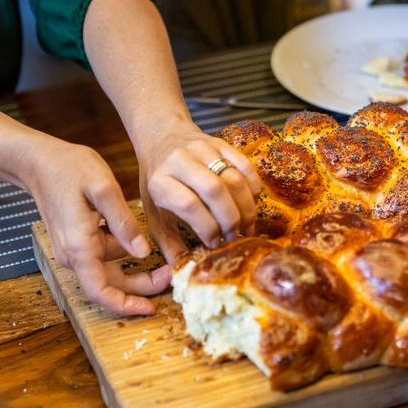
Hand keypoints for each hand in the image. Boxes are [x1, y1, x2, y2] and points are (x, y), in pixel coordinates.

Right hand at [23, 141, 170, 314]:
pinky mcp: (77, 242)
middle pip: (111, 284)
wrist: (39, 161)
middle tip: (171, 273)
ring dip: (134, 264)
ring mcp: (73, 250)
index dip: (125, 305)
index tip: (150, 308)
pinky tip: (133, 233)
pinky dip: (122, 250)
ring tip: (158, 246)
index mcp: (79, 246)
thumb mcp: (104, 189)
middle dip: (142, 284)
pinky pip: (103, 254)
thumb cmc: (69, 168)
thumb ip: (124, 223)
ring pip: (110, 268)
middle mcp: (73, 255)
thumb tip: (143, 253)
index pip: (100, 291)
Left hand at [137, 127, 260, 263]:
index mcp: (160, 181)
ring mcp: (202, 149)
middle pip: (214, 191)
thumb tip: (182, 269)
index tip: (214, 243)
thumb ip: (168, 243)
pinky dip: (253, 188)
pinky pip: (246, 165)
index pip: (188, 204)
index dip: (206, 227)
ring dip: (245, 207)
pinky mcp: (221, 143)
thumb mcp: (154, 213)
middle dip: (230, 219)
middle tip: (234, 236)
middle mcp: (180, 161)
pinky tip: (250, 204)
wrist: (162, 139)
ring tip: (246, 226)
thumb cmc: (158, 182)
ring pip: (233, 178)